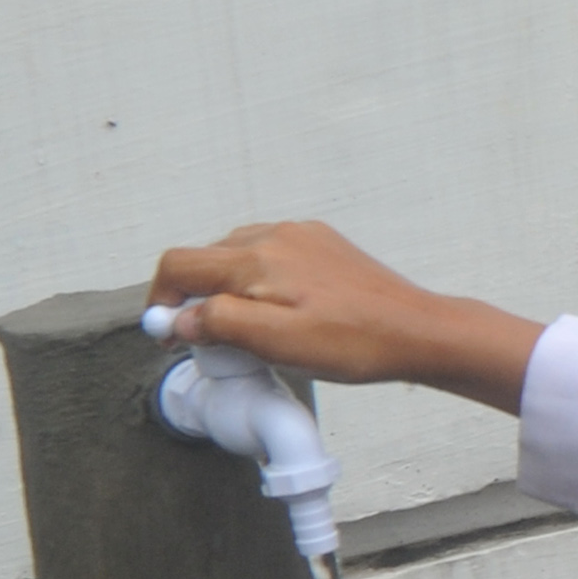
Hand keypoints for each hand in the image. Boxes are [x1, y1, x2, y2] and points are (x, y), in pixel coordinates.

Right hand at [149, 222, 545, 411]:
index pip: (179, 265)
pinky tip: (281, 310)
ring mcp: (300, 236)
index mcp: (256, 258)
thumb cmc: (353, 342)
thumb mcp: (277, 343)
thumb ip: (221, 324)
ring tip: (248, 329)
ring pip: (237, 255)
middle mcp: (274, 236)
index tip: (167, 333)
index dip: (161, 300)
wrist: (416, 331)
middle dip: (195, 296)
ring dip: (227, 288)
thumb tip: (178, 321)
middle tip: (210, 340)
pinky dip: (259, 279)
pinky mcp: (322, 243)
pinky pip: (271, 254)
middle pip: (205, 258)